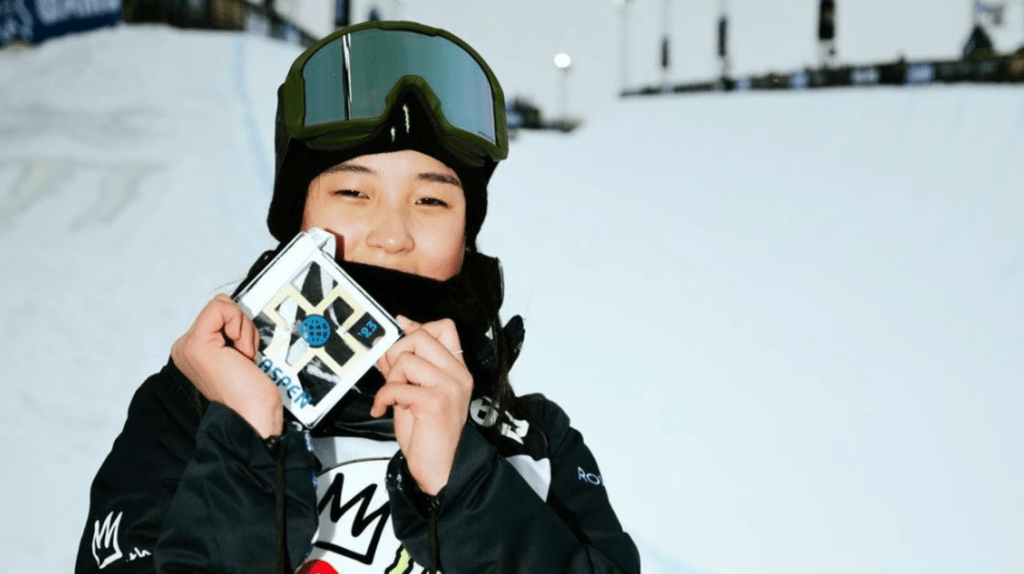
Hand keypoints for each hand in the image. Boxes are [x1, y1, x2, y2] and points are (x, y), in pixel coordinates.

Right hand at [170, 294, 282, 437]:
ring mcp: (188, 347)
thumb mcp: (240, 355)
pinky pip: (222, 309)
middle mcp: (186, 348)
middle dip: (243, 328)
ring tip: (242, 360)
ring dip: (245, 332)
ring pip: (224, 306)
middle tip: (244, 358)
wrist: (252, 419)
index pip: (220, 314)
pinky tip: (241, 355)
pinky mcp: (197, 345)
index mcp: (193, 350)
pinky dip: (242, 328)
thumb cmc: (252, 397)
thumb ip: (231, 335)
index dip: (242, 329)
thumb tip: (237, 317)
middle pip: (222, 307)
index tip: (244, 357)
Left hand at [371, 316, 472, 494]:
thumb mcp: (415, 392)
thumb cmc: (430, 435)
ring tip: (394, 397)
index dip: (417, 327)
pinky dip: (383, 397)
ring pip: (406, 360)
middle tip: (393, 376)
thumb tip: (387, 342)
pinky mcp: (435, 402)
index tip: (400, 332)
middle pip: (421, 337)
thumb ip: (404, 366)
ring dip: (390, 379)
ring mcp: (449, 387)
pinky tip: (384, 408)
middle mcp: (457, 375)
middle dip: (397, 352)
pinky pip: (397, 386)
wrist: (441, 468)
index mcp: (456, 370)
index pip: (444, 327)